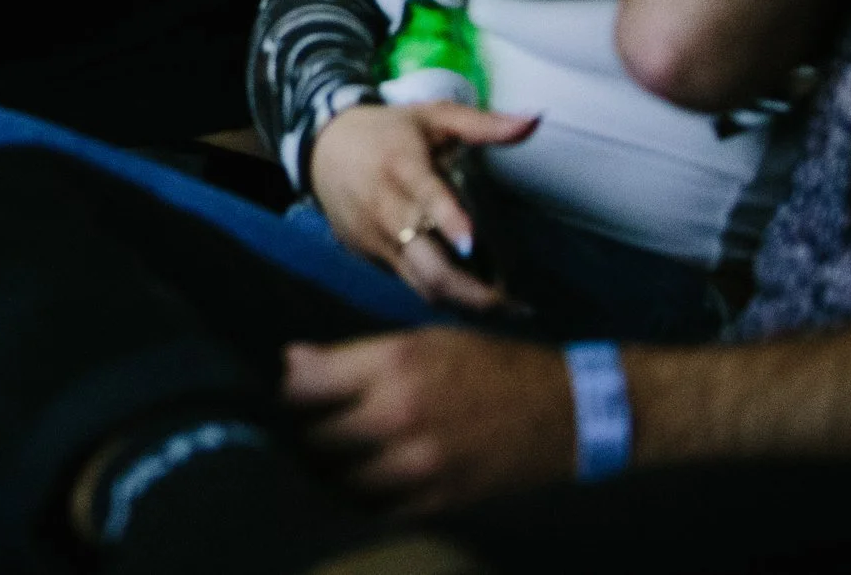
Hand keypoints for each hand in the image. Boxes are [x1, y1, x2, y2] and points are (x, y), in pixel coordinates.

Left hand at [284, 328, 574, 512]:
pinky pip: (372, 510)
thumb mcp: (422, 340)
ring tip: (320, 456)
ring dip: (321, 470)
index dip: (285, 390)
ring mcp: (418, 467)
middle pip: (313, 438)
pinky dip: (354, 498)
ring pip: (336, 481)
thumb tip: (289, 364)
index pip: (303, 387)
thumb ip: (354, 357)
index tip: (286, 390)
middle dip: (298, 432)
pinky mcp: (437, 502)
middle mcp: (400, 417)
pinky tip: (353, 481)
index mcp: (394, 365)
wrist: (564, 414)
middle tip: (297, 426)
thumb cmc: (487, 366)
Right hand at [306, 102, 537, 310]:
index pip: (425, 196)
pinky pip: (405, 280)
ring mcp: (373, 237)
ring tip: (500, 307)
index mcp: (402, 166)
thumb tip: (535, 121)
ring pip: (418, 282)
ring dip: (460, 300)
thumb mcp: (432, 117)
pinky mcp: (365, 254)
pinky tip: (464, 293)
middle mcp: (384, 208)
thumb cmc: (387, 131)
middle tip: (514, 305)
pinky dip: (436, 289)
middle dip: (470, 291)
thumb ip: (483, 124)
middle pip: (426, 261)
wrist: (320, 147)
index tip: (471, 243)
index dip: (447, 220)